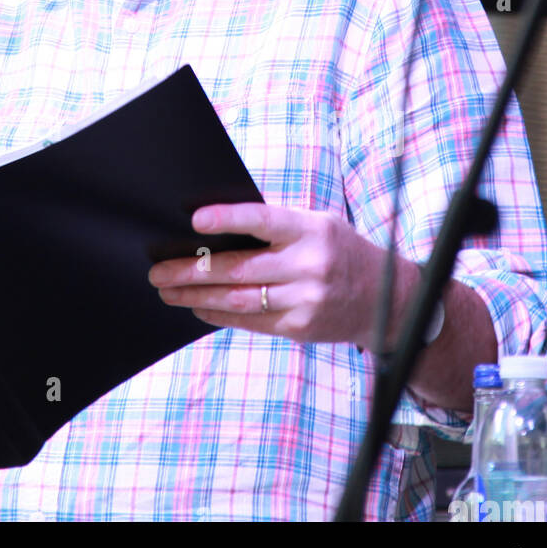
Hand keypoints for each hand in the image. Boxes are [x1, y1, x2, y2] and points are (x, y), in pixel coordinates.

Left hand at [148, 202, 386, 348]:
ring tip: (168, 290)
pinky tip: (198, 307)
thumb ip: (275, 227)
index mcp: (310, 230)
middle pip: (239, 269)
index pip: (262, 221)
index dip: (228, 219)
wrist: (388, 299)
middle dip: (192, 270)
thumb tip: (215, 231)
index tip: (195, 220)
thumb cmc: (339, 250)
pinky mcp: (301, 328)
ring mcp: (305, 301)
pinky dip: (219, 314)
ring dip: (196, 296)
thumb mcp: (317, 225)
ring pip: (239, 299)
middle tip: (158, 271)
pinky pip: (250, 321)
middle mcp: (308, 266)